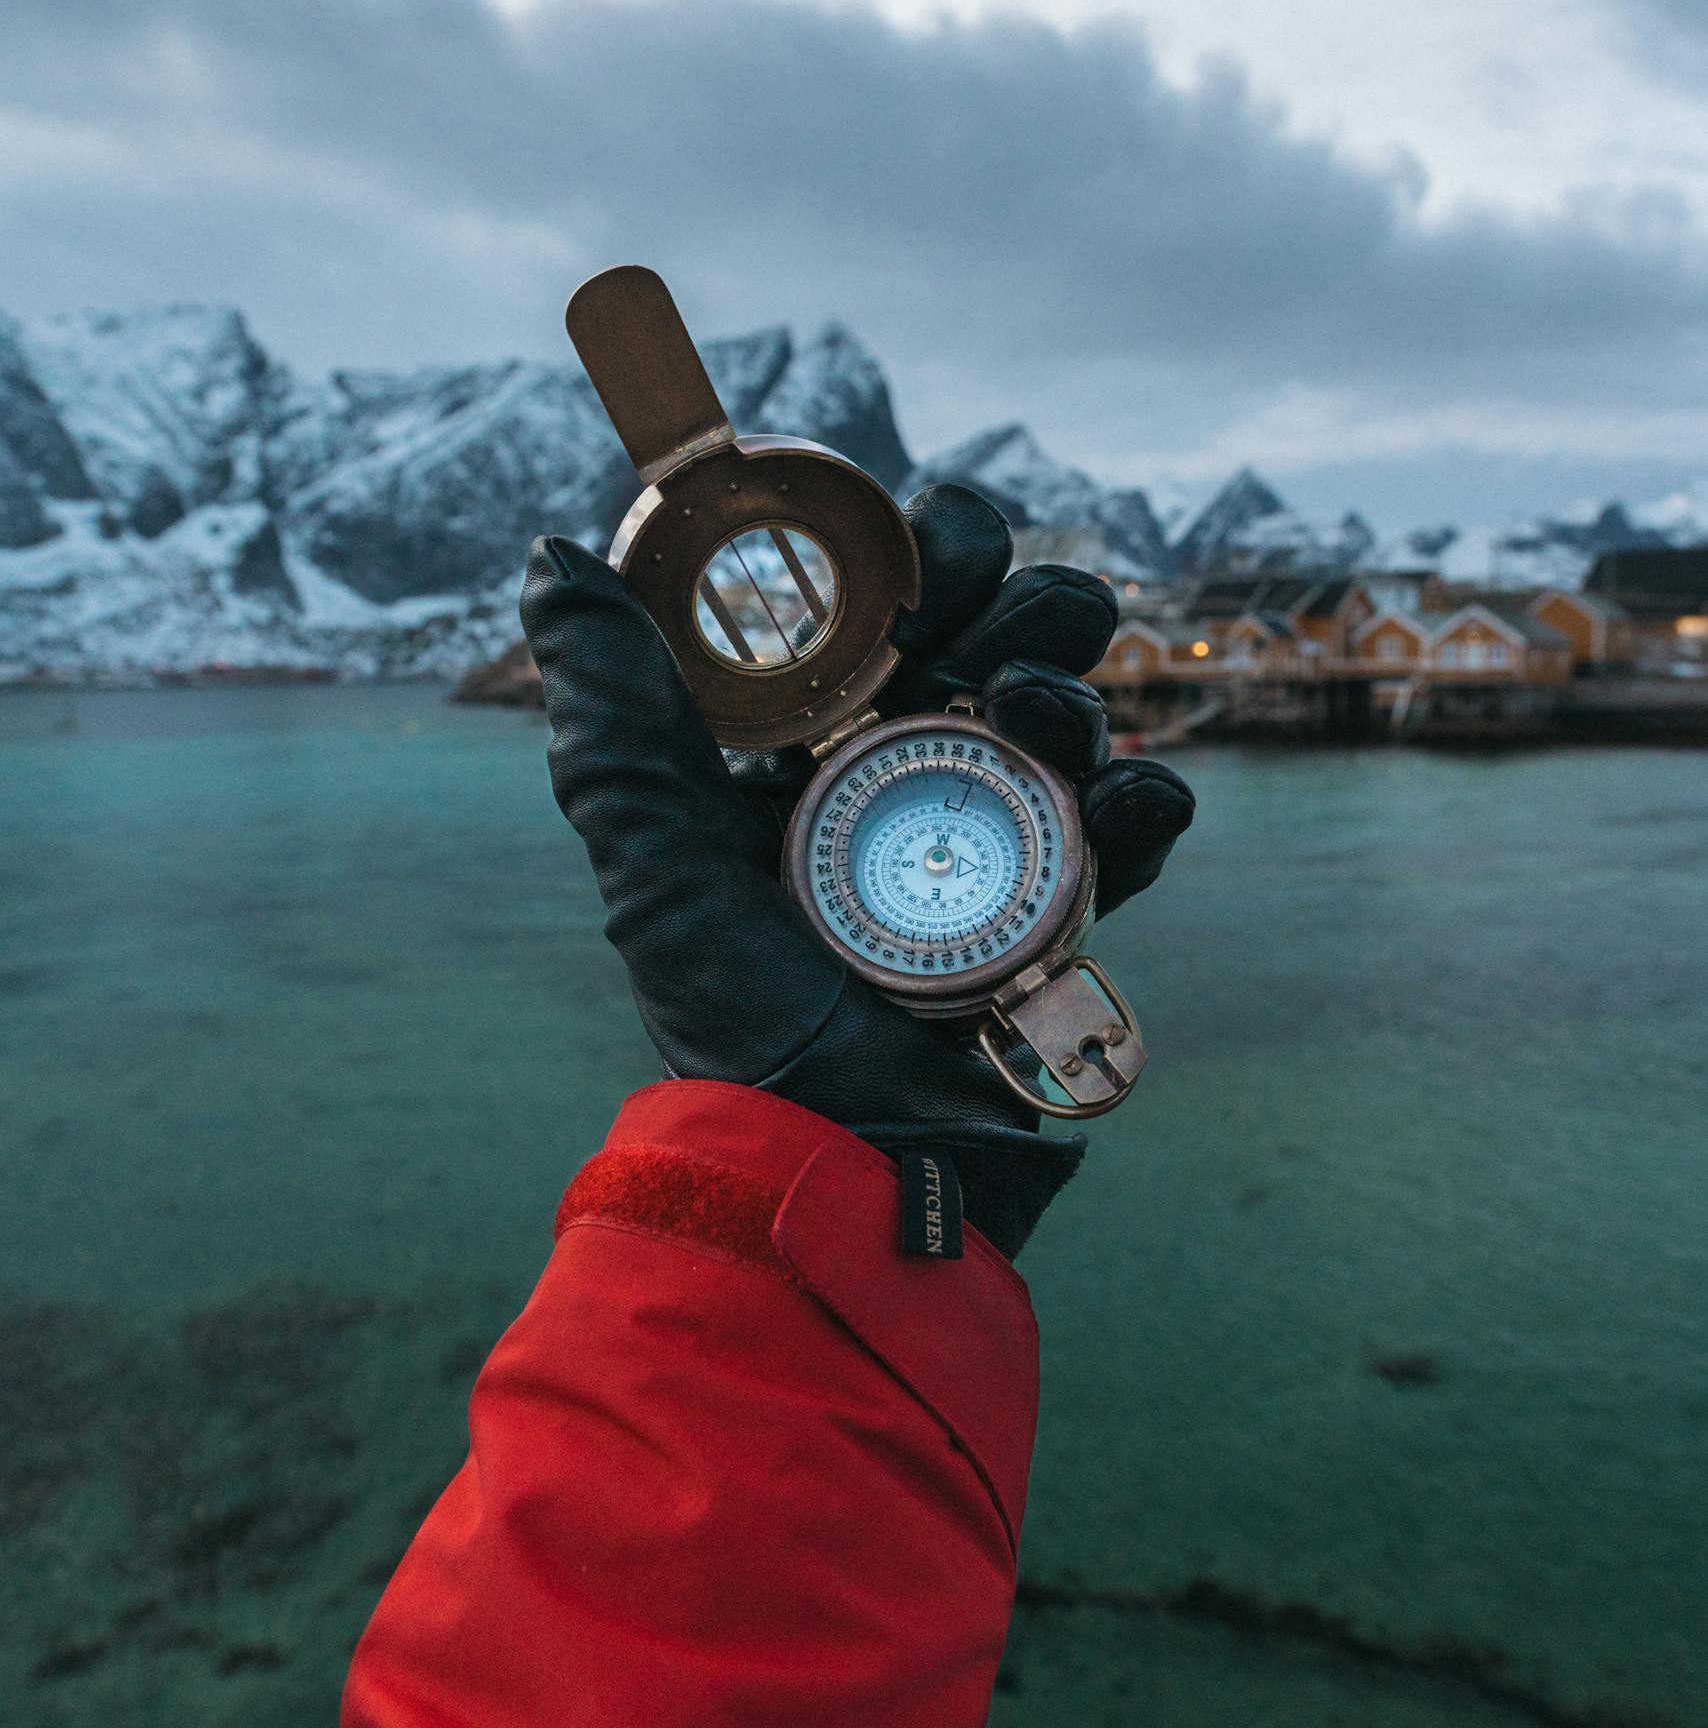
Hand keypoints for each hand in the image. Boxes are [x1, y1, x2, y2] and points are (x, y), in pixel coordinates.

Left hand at [519, 484, 1193, 1257]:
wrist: (851, 1174)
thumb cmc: (740, 1026)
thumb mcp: (659, 863)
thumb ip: (612, 716)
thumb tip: (550, 554)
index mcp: (813, 746)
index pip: (885, 606)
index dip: (920, 555)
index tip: (925, 555)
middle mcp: (908, 778)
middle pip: (999, 635)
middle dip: (1027, 601)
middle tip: (1014, 626)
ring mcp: (994, 839)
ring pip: (1071, 713)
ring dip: (1075, 690)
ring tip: (1043, 720)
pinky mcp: (1064, 910)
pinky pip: (1131, 823)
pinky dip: (1143, 798)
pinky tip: (1122, 807)